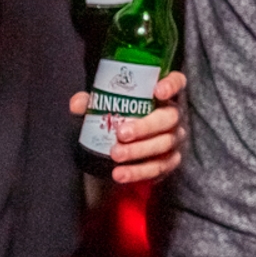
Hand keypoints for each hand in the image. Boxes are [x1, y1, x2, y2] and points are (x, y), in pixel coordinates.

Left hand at [69, 70, 187, 183]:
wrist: (134, 143)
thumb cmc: (125, 115)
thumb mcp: (109, 104)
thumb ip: (94, 101)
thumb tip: (77, 104)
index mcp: (164, 95)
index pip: (178, 82)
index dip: (171, 85)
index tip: (157, 91)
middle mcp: (174, 115)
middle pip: (169, 118)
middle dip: (145, 126)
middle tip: (121, 133)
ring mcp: (175, 138)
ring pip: (164, 144)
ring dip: (139, 151)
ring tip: (116, 156)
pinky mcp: (171, 160)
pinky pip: (159, 167)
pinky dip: (139, 172)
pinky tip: (121, 174)